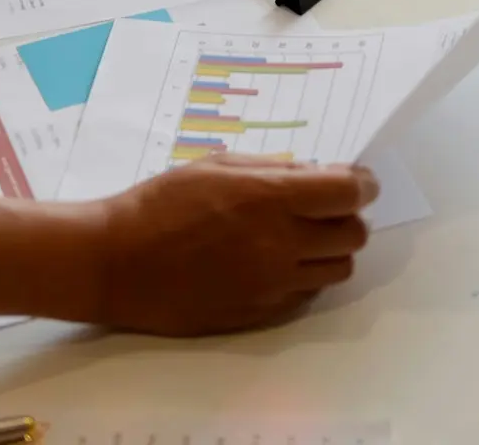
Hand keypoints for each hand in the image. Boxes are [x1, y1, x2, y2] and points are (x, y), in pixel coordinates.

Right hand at [93, 154, 377, 334]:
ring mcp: (274, 284)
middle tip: (325, 208)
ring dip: (331, 250)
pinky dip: (305, 277)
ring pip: (339, 269)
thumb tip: (312, 173)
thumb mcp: (217, 166)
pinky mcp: (261, 313)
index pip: (349, 193)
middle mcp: (281, 244)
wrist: (117, 263)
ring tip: (302, 238)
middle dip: (348, 216)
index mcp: (270, 199)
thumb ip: (272, 170)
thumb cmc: (160, 204)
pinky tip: (278, 264)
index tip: (356, 180)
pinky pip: (308, 295)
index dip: (361, 184)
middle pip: (354, 234)